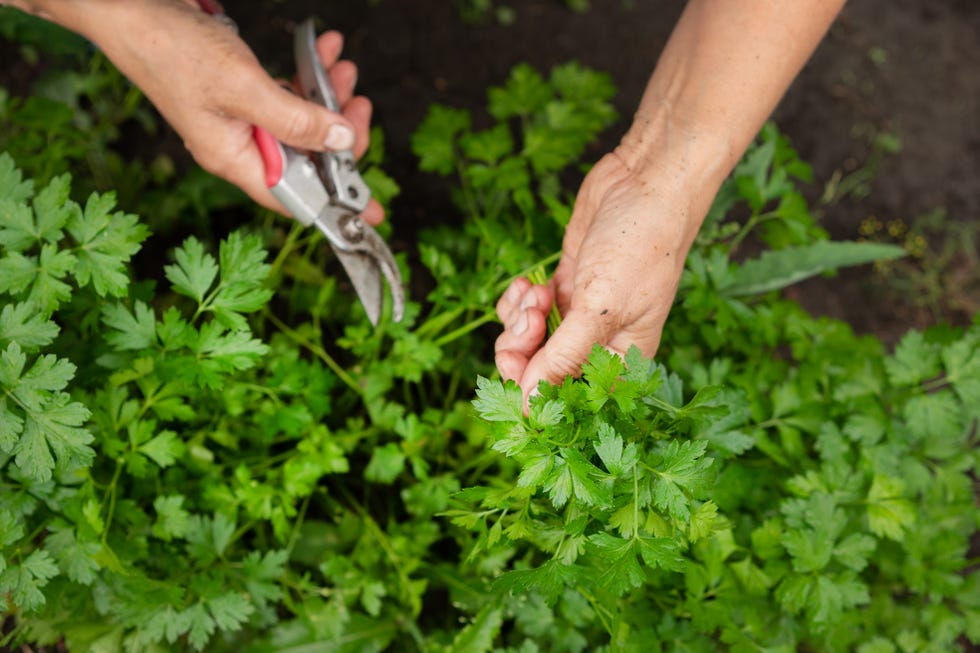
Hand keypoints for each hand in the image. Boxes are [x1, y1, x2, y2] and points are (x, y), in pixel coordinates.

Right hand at [40, 0, 382, 223]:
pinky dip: (308, 75)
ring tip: (344, 67)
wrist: (130, 9)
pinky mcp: (240, 91)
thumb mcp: (244, 89)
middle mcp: (238, 145)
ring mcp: (239, 119)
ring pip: (301, 120)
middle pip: (306, 156)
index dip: (336, 202)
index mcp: (234, 159)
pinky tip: (323, 51)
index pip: (295, 198)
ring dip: (328, 96)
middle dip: (339, 131)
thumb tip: (340, 141)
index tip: (373, 207)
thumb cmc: (172, 50)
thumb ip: (296, 120)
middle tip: (360, 105)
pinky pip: (286, 93)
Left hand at [495, 150, 703, 395]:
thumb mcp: (602, 307)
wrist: (645, 183)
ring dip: (520, 320)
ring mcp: (576, 315)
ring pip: (526, 342)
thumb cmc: (640, 245)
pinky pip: (524, 312)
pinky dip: (519, 301)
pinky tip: (529, 283)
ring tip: (536, 293)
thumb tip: (530, 401)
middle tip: (529, 320)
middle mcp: (597, 343)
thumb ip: (564, 356)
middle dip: (522, 350)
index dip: (536, 392)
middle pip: (539, 372)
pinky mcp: (562, 288)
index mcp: (620, 359)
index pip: (569, 397)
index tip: (519, 368)